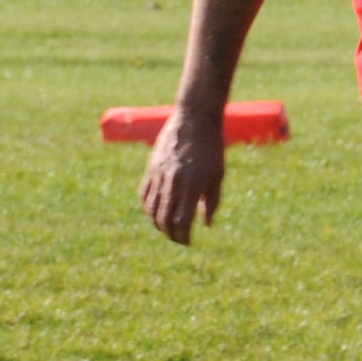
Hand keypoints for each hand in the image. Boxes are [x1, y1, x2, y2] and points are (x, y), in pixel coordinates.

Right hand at [140, 108, 225, 245]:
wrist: (194, 119)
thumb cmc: (212, 147)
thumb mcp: (218, 175)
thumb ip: (211, 201)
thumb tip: (206, 225)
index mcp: (192, 186)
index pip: (181, 221)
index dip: (183, 236)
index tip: (188, 241)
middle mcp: (173, 182)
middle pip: (164, 218)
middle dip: (170, 233)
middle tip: (178, 239)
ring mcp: (158, 174)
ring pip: (151, 208)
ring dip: (157, 223)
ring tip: (166, 228)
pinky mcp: (151, 167)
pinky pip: (144, 193)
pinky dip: (147, 207)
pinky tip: (154, 212)